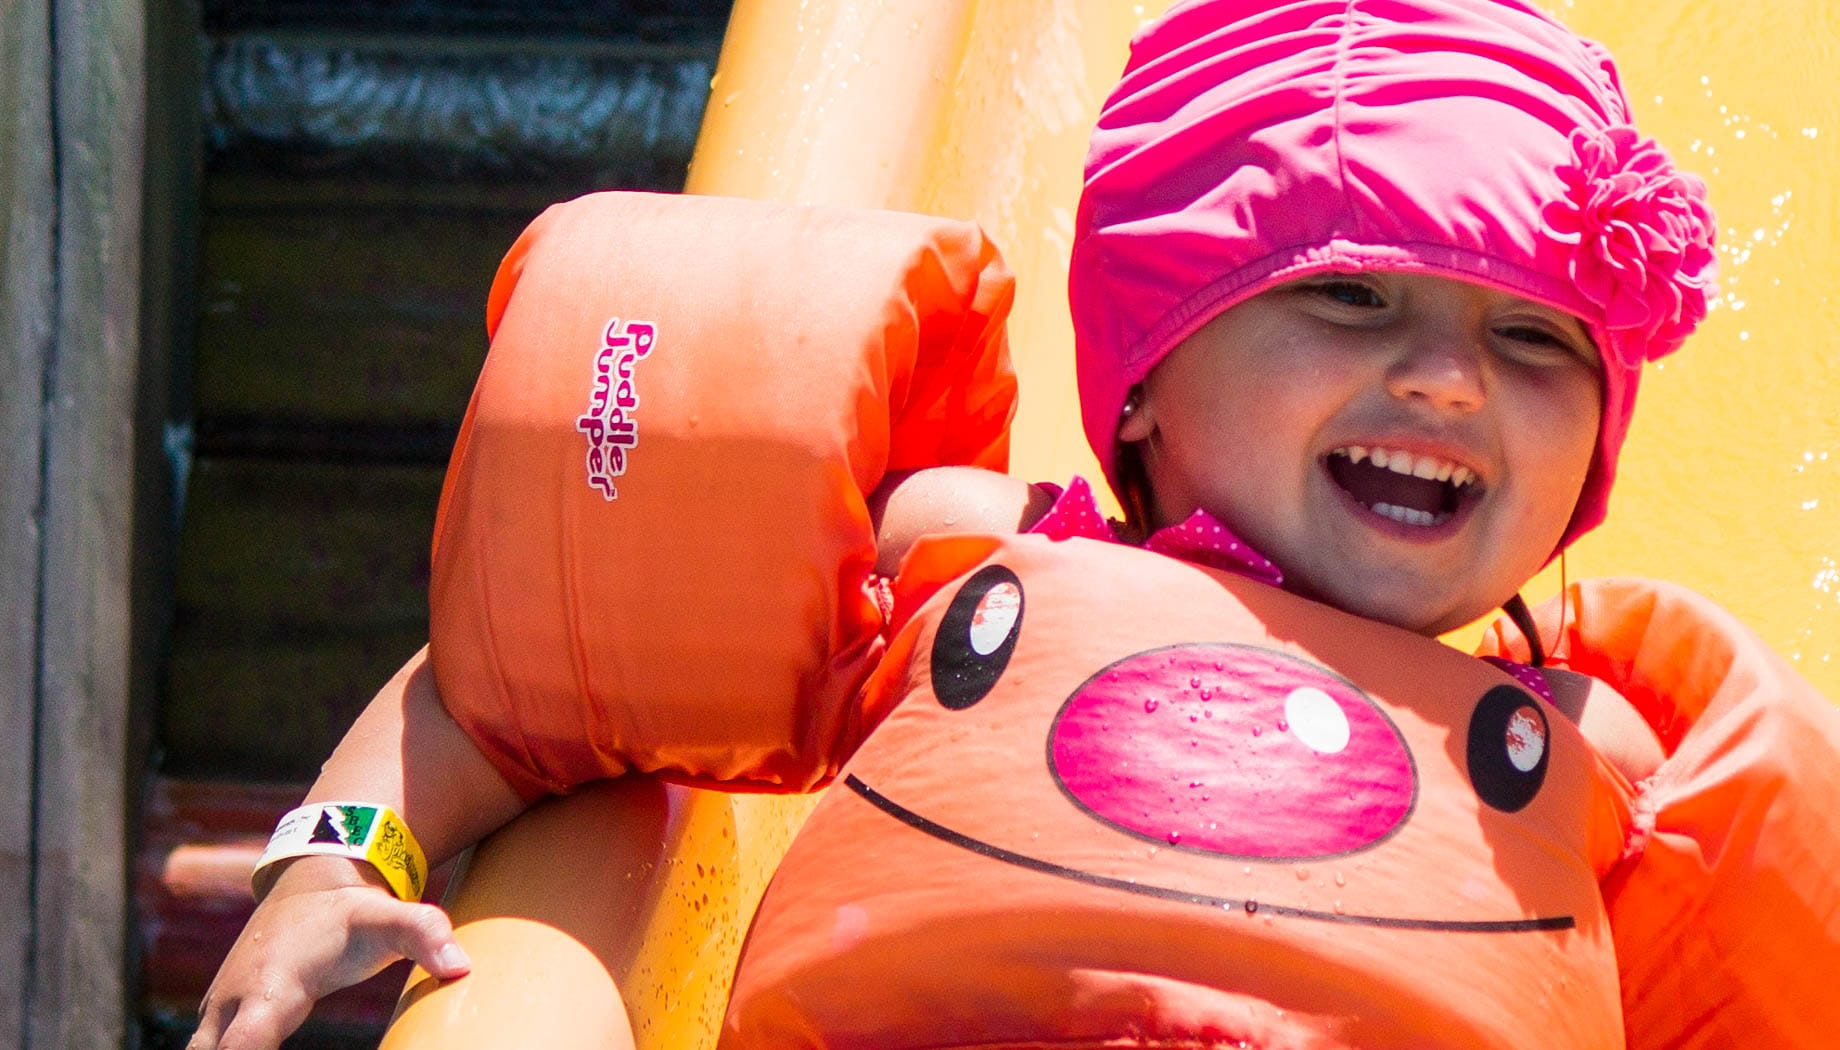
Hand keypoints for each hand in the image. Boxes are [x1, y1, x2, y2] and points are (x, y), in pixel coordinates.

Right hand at [187, 857, 470, 1049]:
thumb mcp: (391, 916)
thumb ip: (425, 934)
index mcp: (270, 988)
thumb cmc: (352, 911)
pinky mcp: (217, 1021)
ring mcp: (216, 1013)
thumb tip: (461, 968)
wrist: (311, 882)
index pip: (243, 1046)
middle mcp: (230, 1004)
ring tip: (272, 1048)